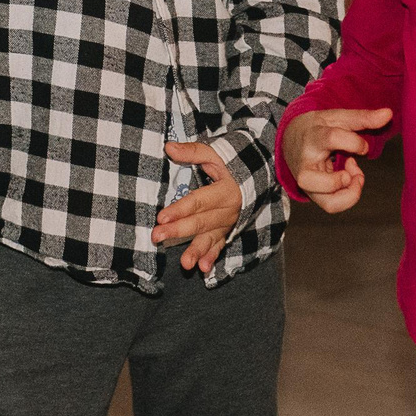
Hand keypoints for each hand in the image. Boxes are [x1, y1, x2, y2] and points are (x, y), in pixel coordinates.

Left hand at [154, 140, 241, 273]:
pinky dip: (212, 257)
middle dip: (178, 230)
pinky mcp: (226, 232)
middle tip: (157, 237)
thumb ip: (193, 152)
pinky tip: (203, 268)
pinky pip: (219, 246)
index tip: (161, 217)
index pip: (198, 201)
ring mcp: (227, 223)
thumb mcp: (214, 154)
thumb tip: (168, 147)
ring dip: (197, 251)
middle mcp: (227, 210)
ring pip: (210, 238)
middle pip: (200, 222)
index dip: (180, 209)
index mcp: (224, 190)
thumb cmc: (231, 164)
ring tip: (185, 264)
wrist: (258, 177)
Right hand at [281, 107, 392, 215]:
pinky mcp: (314, 194)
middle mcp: (306, 164)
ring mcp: (308, 183)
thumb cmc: (318, 128)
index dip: (354, 143)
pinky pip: (332, 206)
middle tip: (351, 171)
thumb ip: (363, 117)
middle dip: (339, 181)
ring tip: (353, 177)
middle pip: (309, 180)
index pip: (331, 138)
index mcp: (312, 138)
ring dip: (350, 194)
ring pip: (327, 202)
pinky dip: (348, 197)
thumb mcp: (337, 118)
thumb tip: (388, 113)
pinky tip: (348, 181)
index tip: (363, 146)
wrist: (291, 139)